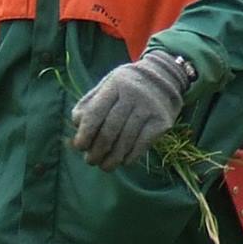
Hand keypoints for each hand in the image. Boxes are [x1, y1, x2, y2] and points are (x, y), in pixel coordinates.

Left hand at [71, 53, 191, 171]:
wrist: (165, 77)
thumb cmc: (126, 87)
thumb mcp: (107, 86)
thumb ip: (90, 105)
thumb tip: (77, 129)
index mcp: (115, 84)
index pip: (95, 113)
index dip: (85, 133)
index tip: (80, 146)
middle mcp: (134, 94)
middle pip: (110, 130)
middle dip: (97, 150)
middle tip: (91, 161)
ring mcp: (150, 108)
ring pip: (126, 140)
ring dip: (113, 158)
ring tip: (105, 166)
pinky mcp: (162, 121)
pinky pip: (142, 144)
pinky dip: (130, 156)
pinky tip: (123, 161)